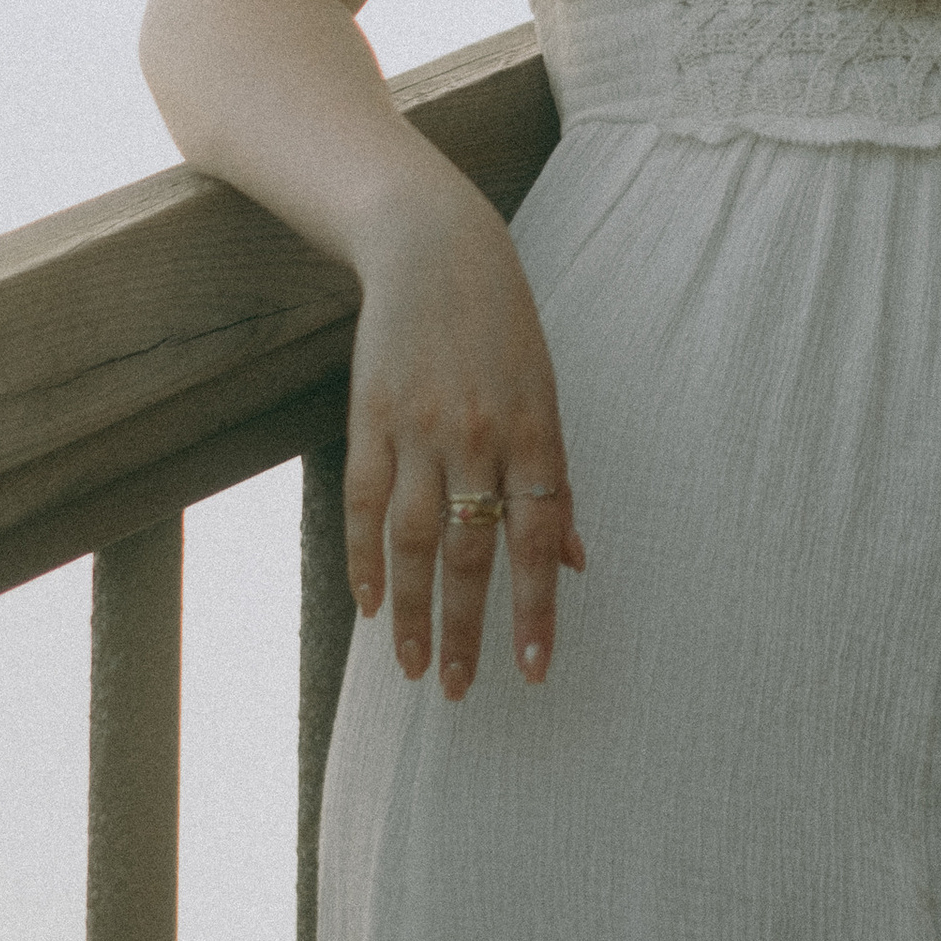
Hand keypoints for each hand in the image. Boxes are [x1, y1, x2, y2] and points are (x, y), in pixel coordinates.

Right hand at [341, 181, 586, 696]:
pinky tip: (368, 603)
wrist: (435, 250)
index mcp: (534, 431)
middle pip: (468, 551)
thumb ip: (556, 481)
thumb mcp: (548, 396)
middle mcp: (478, 436)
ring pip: (411, 540)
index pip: (536, 538)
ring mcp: (419, 428)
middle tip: (459, 690)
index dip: (535, 608)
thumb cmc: (504, 329)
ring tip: (410, 666)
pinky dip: (364, 558)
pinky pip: (364, 502)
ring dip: (410, 611)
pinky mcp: (369, 417)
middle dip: (465, 628)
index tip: (533, 670)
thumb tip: (577, 561)